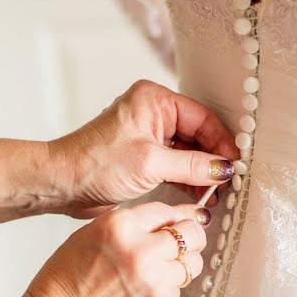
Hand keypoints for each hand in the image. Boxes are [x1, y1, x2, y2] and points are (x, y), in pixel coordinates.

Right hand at [17, 202, 207, 296]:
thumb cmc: (67, 282)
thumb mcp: (92, 235)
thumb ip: (132, 225)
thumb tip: (171, 220)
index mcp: (121, 226)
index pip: (168, 210)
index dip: (173, 218)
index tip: (176, 224)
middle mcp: (142, 251)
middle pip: (193, 234)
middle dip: (189, 238)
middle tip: (178, 247)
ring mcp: (157, 281)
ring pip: (193, 264)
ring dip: (181, 266)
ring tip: (156, 274)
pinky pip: (180, 291)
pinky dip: (167, 293)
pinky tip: (142, 296)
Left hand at [50, 80, 238, 217]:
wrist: (62, 184)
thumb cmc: (95, 164)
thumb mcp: (151, 164)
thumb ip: (192, 165)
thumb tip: (224, 168)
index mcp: (154, 100)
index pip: (202, 118)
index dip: (221, 142)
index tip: (235, 165)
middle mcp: (153, 113)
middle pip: (198, 134)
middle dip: (213, 159)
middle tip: (228, 182)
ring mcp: (148, 134)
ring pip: (188, 151)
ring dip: (202, 172)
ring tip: (216, 194)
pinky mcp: (144, 156)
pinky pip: (175, 163)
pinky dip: (188, 179)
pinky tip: (201, 195)